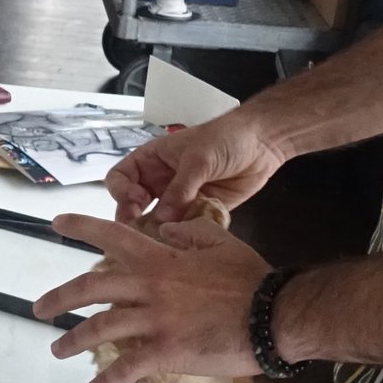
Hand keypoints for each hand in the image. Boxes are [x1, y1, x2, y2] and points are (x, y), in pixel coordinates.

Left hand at [31, 212, 272, 382]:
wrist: (273, 315)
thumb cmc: (251, 280)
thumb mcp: (220, 243)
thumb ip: (188, 233)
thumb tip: (165, 229)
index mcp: (161, 258)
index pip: (113, 235)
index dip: (81, 226)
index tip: (56, 222)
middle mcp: (149, 286)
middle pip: (91, 288)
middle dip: (59, 298)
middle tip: (38, 308)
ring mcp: (155, 319)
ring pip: (100, 328)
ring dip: (73, 341)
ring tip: (57, 350)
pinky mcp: (165, 350)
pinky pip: (127, 368)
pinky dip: (106, 382)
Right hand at [105, 109, 287, 225]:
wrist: (263, 144)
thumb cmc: (225, 138)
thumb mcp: (199, 159)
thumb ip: (180, 190)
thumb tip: (161, 220)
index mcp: (151, 161)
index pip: (120, 178)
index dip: (121, 191)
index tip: (135, 202)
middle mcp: (159, 182)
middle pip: (134, 205)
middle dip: (134, 219)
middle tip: (141, 232)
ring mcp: (178, 199)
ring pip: (157, 221)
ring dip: (157, 232)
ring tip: (160, 243)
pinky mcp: (198, 213)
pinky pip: (183, 228)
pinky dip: (182, 237)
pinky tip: (184, 243)